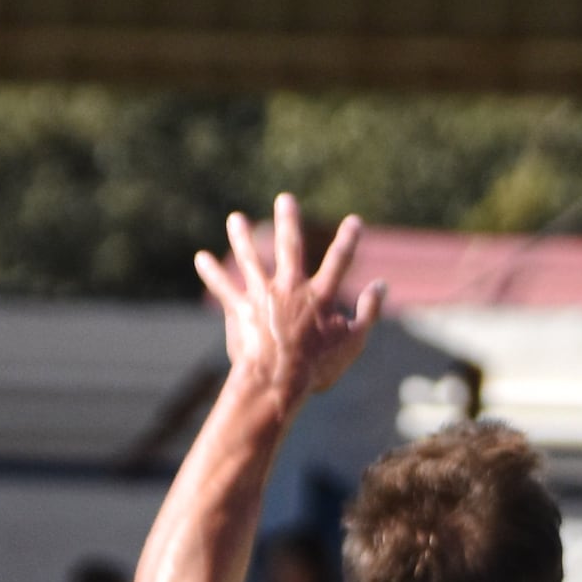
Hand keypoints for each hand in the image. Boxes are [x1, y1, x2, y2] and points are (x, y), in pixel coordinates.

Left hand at [192, 196, 379, 420]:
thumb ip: (368, 312)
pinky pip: (223, 287)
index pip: (339, 261)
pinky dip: (212, 273)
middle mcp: (290, 288)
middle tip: (284, 199)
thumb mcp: (353, 343)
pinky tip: (200, 258)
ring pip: (250, 259)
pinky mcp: (240, 310)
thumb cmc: (318, 368)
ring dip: (242, 238)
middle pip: (290, 248)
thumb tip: (381, 285)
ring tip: (236, 219)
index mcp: (320, 296)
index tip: (354, 221)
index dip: (349, 241)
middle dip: (288, 222)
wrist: (278, 382)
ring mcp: (262, 296)